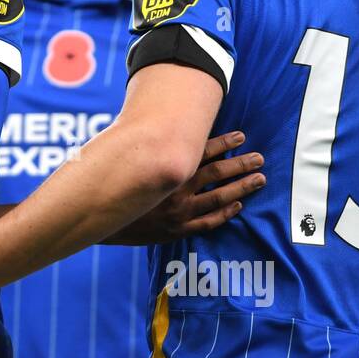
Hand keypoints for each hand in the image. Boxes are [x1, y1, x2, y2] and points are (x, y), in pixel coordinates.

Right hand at [107, 131, 265, 245]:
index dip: (224, 143)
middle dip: (241, 165)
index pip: (202, 151)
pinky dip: (224, 214)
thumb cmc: (113, 186)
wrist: (99, 221)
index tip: (242, 137)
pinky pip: (207, 223)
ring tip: (259, 179)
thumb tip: (162, 127)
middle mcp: (175, 189)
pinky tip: (238, 206)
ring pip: (218, 198)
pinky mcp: (175, 230)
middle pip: (217, 174)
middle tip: (260, 158)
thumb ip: (148, 148)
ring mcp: (178, 212)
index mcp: (166, 169)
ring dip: (241, 187)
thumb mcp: (128, 161)